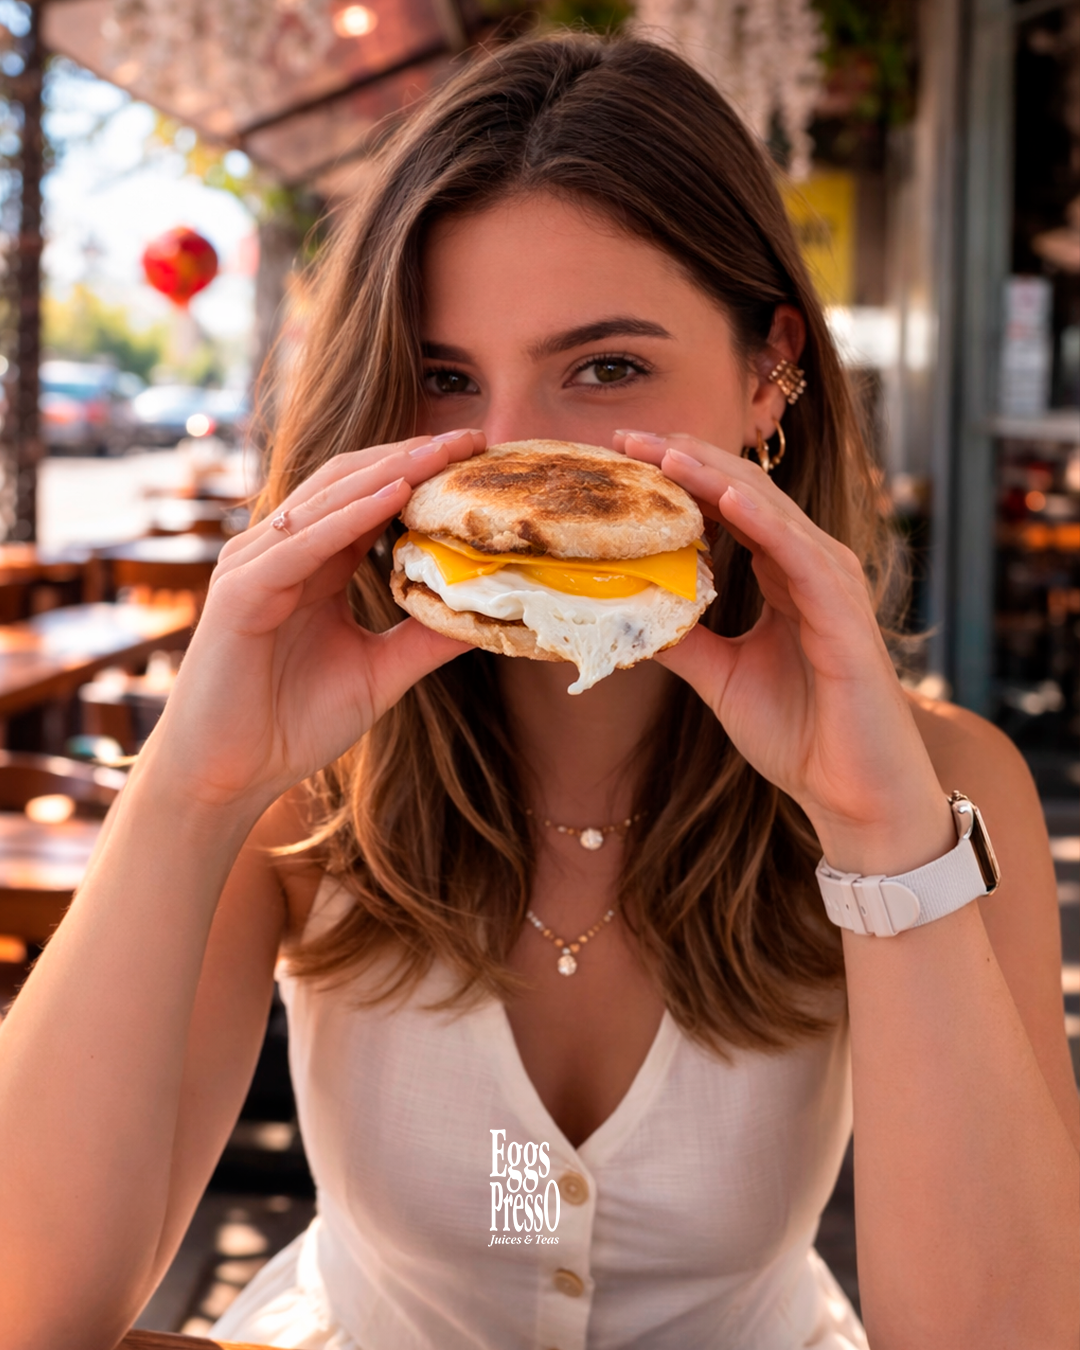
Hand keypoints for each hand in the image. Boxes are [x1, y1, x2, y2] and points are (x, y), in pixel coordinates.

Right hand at [147, 429, 484, 814]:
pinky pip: (301, 543)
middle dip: (412, 456)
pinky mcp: (240, 592)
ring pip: (326, 500)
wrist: (229, 776)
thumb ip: (424, 639)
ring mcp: (256, 566)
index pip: (370, 499)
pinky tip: (393, 496)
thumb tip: (485, 618)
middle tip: (473, 437)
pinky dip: (348, 517)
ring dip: (387, 471)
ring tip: (444, 452)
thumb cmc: (291, 724)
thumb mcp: (379, 673)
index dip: (421, 474)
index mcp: (315, 564)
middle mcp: (283, 552)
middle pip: (351, 482)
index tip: (478, 459)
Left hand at [615, 430, 953, 874]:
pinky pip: (800, 554)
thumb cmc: (802, 735)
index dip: (677, 478)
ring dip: (715, 476)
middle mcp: (809, 567)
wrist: (854, 795)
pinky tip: (725, 495)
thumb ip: (684, 640)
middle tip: (626, 436)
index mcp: (783, 575)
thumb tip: (627, 616)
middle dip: (685, 461)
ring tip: (664, 448)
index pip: (726, 508)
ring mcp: (830, 585)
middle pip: (743, 494)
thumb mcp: (722, 678)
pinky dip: (763, 522)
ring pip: (769, 511)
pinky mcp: (844, 614)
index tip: (620, 456)